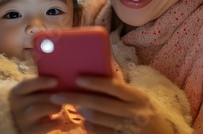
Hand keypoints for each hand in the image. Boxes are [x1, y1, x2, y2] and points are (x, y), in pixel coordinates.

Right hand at [9, 77, 61, 133]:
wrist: (19, 126)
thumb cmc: (29, 105)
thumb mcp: (29, 94)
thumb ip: (38, 85)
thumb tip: (58, 77)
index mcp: (15, 92)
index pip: (26, 84)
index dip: (41, 82)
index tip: (56, 81)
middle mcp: (15, 106)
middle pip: (36, 97)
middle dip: (53, 96)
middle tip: (64, 95)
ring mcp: (21, 120)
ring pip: (37, 109)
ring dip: (53, 107)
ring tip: (60, 107)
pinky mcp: (29, 132)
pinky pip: (45, 125)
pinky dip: (56, 121)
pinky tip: (60, 118)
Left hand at [50, 77, 173, 133]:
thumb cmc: (144, 113)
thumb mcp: (138, 100)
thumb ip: (120, 90)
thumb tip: (94, 75)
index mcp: (138, 97)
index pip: (114, 87)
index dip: (94, 82)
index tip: (77, 78)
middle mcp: (135, 113)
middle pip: (100, 104)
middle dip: (76, 98)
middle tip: (58, 95)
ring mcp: (129, 129)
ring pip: (97, 119)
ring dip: (81, 112)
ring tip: (75, 106)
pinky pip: (98, 132)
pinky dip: (88, 126)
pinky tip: (85, 121)